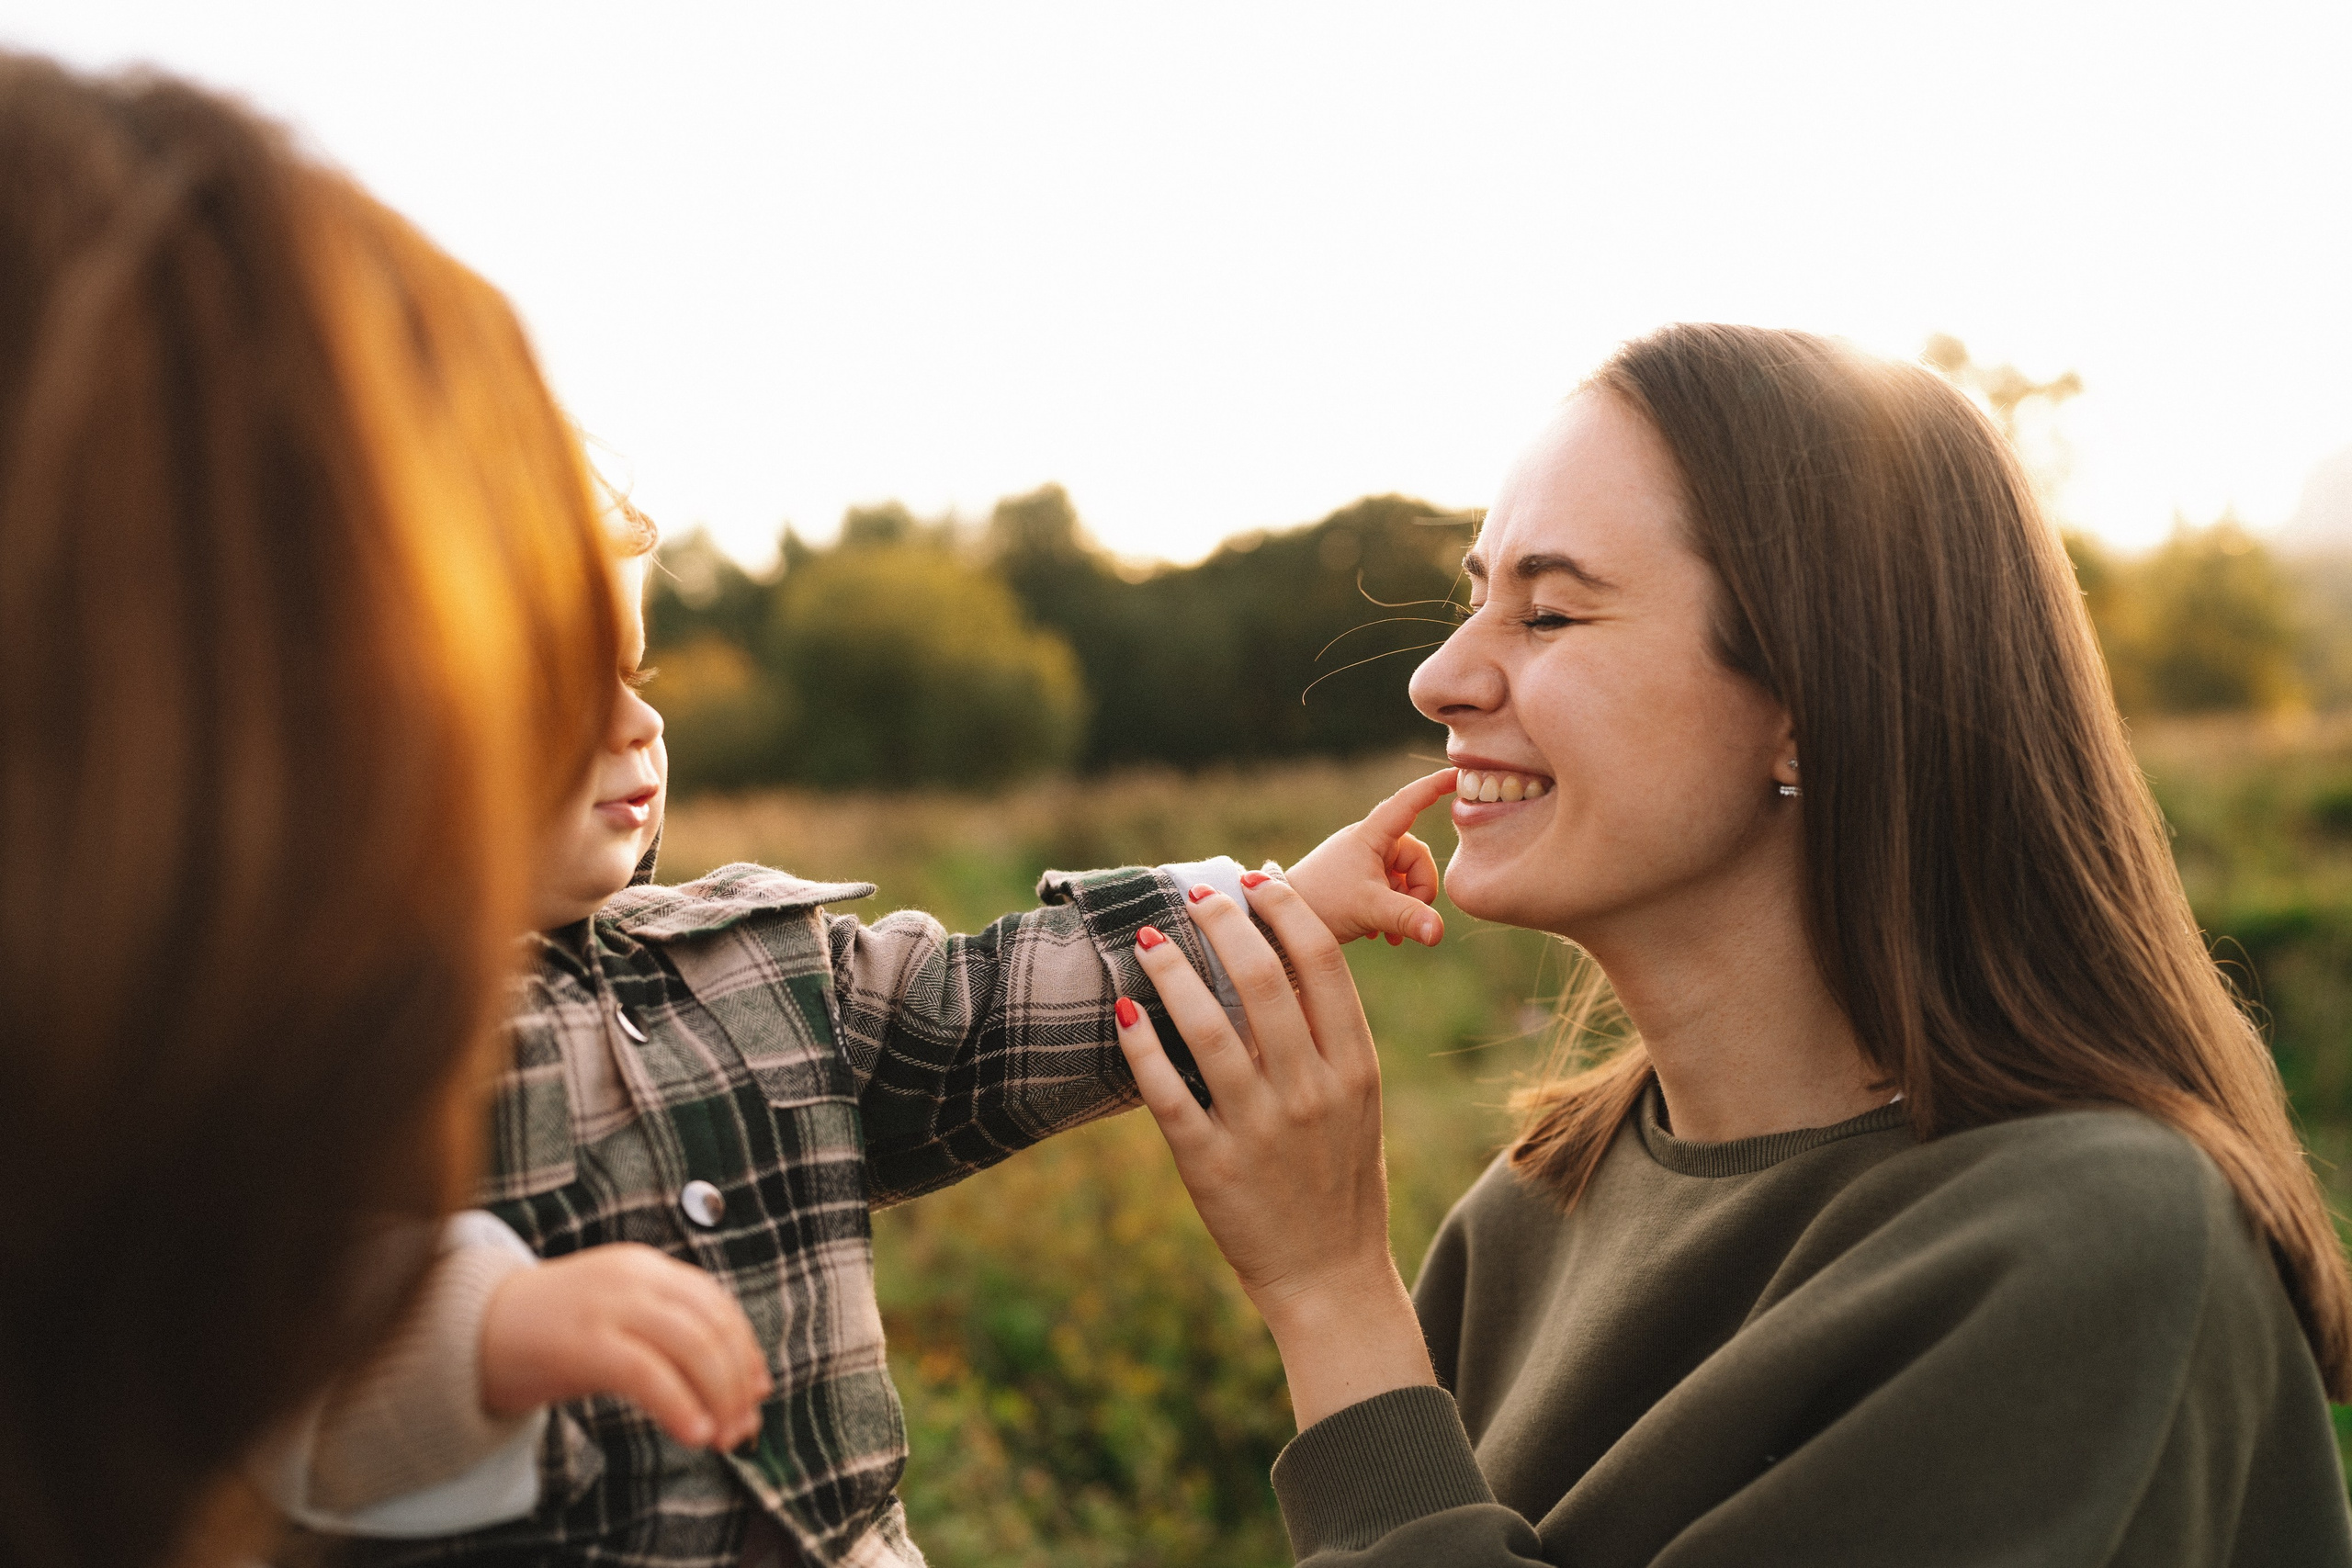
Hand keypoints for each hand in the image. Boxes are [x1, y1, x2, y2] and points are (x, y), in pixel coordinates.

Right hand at [480, 1243, 771, 1450]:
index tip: (757, 1390)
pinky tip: (695, 1432)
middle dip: (737, 1381)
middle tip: (743, 1425)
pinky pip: (648, 1373)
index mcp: (645, 1268)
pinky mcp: (583, 1341)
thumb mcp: (614, 1321)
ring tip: (723, 1436)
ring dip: (719, 1395)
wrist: (464, 1329)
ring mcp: (609, 1306)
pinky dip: (681, 1404)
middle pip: (713, 1325)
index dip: (745, 1349)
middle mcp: (634, 1277)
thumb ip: (667, 1342)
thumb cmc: (546, 1334)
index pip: (716, 1303)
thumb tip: (732, 1388)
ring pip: (692, 1345)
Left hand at [1116, 878, 1436, 1428]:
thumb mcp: (1356, 1103)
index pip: (1321, 965)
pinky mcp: (1211, 1165)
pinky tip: (1125, 1013)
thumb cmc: (1339, 1179)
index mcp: (1355, 1068)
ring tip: (1147, 941)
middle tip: (1194, 894)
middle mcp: (1311, 1091)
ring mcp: (1261, 1129)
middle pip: (1263, 980)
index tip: (1257, 879)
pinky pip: (1169, 1092)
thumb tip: (1286, 953)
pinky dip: (1142, 1047)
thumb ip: (1326, 1036)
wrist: (1330, 1279)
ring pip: (1208, 1027)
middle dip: (1224, 924)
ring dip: (1172, 972)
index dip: (1286, 911)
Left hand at [1282, 768, 1453, 946]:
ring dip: (1404, 906)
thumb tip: (1439, 934)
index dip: (1435, 787)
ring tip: (1387, 932)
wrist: (1279, 919)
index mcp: (1372, 835)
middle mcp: (1370, 842)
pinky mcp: (1359, 878)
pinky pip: (1392, 889)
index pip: (1409, 802)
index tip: (1459, 774)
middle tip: (1400, 918)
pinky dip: (1391, 910)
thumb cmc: (1321, 903)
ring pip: (1407, 878)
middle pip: (1417, 858)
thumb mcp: (1370, 909)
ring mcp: (1365, 860)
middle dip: (1418, 891)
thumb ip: (1408, 918)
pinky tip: (1379, 933)